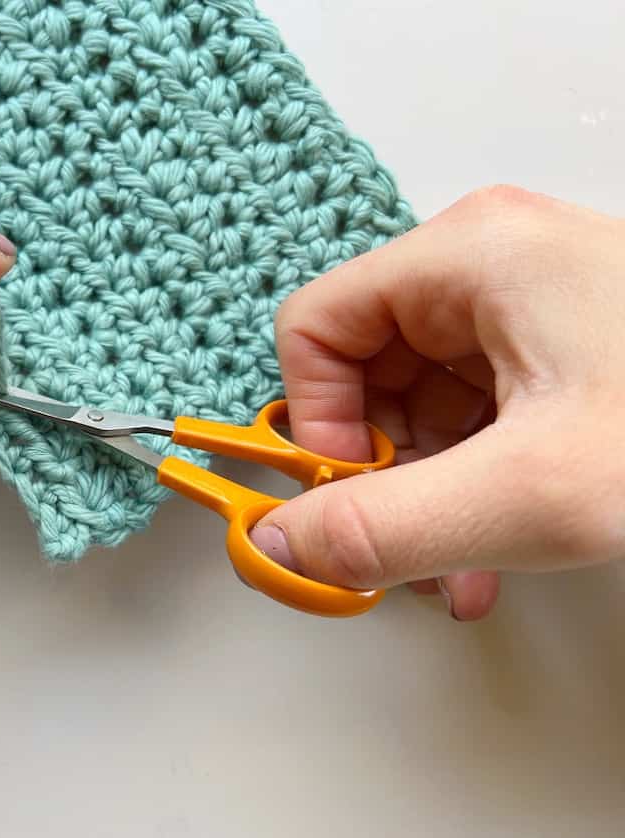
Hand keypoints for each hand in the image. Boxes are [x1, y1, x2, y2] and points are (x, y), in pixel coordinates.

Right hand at [250, 186, 624, 619]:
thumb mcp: (533, 493)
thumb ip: (387, 526)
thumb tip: (284, 546)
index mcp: (470, 256)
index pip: (317, 327)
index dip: (317, 421)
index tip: (347, 498)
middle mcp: (492, 266)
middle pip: (367, 372)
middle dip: (377, 474)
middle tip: (402, 548)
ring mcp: (531, 307)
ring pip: (423, 404)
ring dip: (426, 495)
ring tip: (458, 572)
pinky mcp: (564, 350)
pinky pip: (478, 418)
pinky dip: (473, 486)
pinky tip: (492, 555)